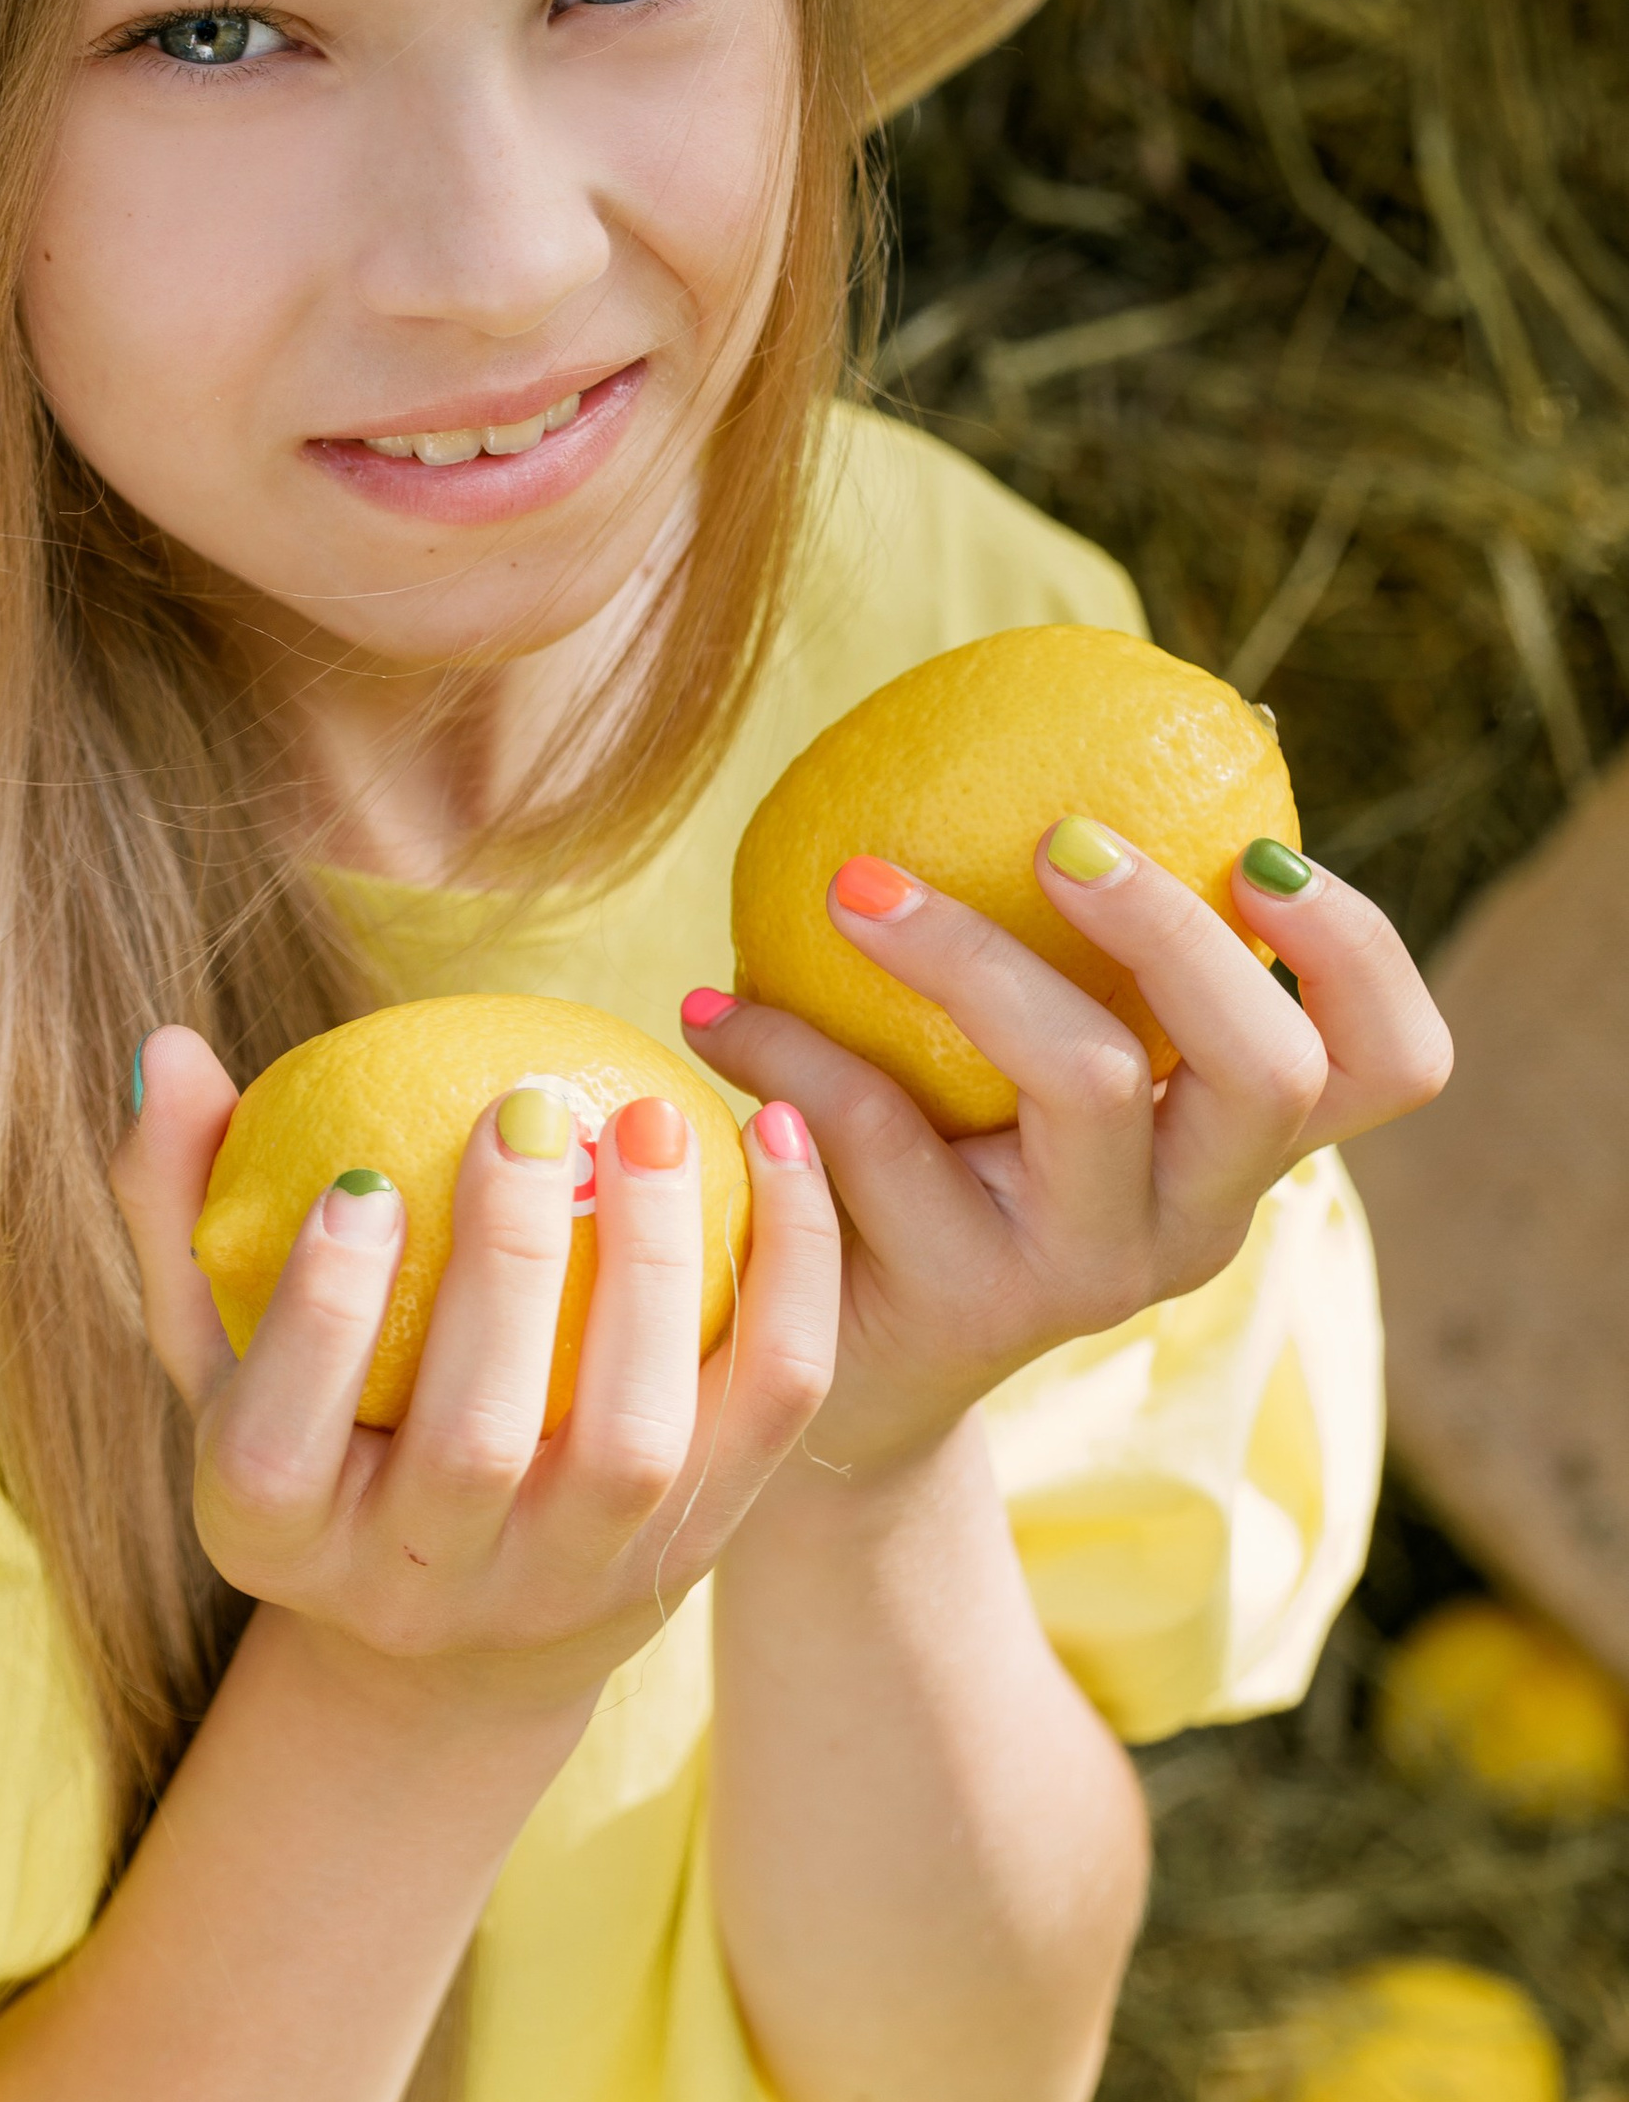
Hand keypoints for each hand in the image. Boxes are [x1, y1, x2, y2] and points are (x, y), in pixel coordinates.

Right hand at [114, 1035, 838, 1714]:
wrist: (458, 1633)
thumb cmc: (316, 1429)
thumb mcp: (217, 1342)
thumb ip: (181, 1202)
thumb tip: (164, 1049)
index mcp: (273, 1541)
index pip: (276, 1449)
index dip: (317, 1319)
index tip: (361, 1176)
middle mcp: (422, 1591)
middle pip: (472, 1449)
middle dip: (503, 1268)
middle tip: (527, 1106)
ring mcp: (571, 1585)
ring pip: (634, 1446)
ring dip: (650, 1271)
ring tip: (653, 1119)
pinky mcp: (697, 1553)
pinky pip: (770, 1409)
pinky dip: (790, 1275)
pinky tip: (776, 1141)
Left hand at [683, 827, 1450, 1476]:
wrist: (834, 1377)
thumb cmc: (934, 1163)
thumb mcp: (1020, 1070)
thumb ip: (1062, 954)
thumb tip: (1039, 724)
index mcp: (1233, 1146)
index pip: (1388, 1062)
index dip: (1358, 953)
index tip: (1255, 849)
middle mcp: (1193, 1218)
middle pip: (1270, 1068)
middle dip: (1174, 927)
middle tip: (1057, 834)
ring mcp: (1090, 1274)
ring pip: (1091, 1080)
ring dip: (963, 950)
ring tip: (848, 880)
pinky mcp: (966, 1306)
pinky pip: (887, 1134)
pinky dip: (791, 1046)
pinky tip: (714, 1009)